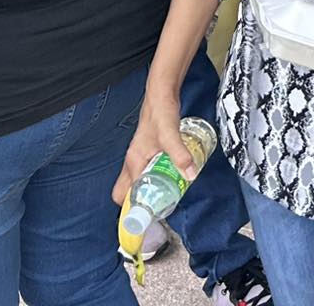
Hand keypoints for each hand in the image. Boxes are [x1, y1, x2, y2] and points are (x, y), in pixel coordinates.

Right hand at [114, 89, 197, 206]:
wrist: (160, 94)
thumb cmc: (161, 113)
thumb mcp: (171, 135)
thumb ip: (180, 155)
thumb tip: (191, 176)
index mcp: (133, 162)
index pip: (122, 196)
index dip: (132, 210)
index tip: (145, 220)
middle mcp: (132, 161)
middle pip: (127, 192)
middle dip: (140, 203)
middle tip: (159, 207)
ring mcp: (139, 156)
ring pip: (137, 181)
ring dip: (149, 190)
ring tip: (168, 196)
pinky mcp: (147, 150)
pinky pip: (146, 171)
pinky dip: (155, 178)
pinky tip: (170, 176)